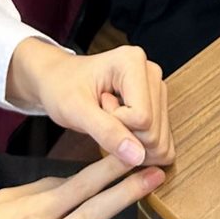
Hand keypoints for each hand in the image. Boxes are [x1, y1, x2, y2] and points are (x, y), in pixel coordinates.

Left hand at [6, 38, 173, 167]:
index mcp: (133, 62)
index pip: (142, 118)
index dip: (116, 125)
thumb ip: (106, 132)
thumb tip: (138, 156)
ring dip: (131, 140)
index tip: (97, 106)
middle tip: (101, 113)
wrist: (59, 80)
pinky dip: (139, 146)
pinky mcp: (158, 105)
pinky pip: (160, 143)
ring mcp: (157, 89)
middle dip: (125, 135)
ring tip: (108, 117)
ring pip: (159, 140)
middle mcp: (151, 72)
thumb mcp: (75, 110)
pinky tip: (120, 128)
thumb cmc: (63, 88)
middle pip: (154, 131)